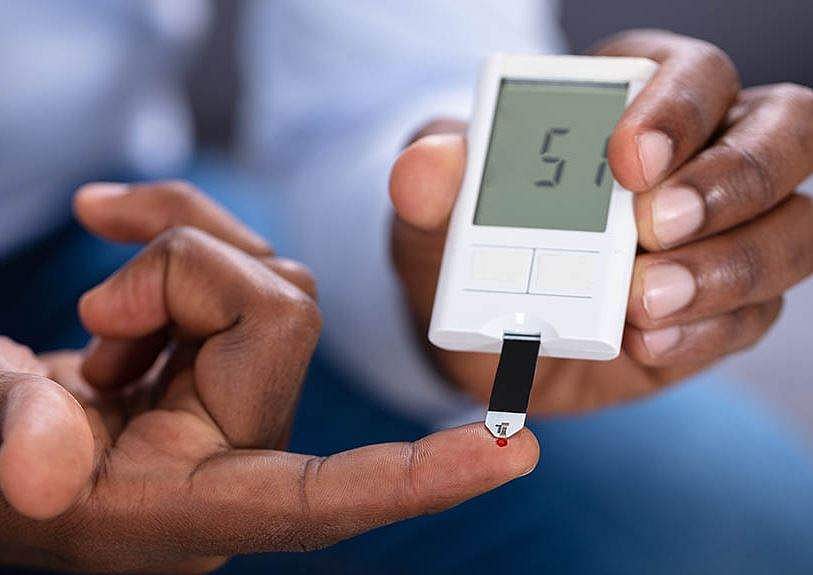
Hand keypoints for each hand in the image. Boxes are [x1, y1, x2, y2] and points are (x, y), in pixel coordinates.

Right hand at [0, 182, 537, 572]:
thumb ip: (16, 446)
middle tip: (93, 320)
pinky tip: (109, 225)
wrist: (0, 456)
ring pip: (272, 275)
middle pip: (286, 318)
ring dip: (169, 260)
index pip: (330, 499)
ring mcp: (237, 393)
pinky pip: (238, 256)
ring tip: (92, 316)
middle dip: (180, 281)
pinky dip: (166, 229)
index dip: (418, 480)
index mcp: (197, 508)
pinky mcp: (222, 344)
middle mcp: (238, 451)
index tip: (513, 453)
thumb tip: (36, 477)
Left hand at [389, 30, 812, 413]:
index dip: (677, 108)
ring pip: (793, 231)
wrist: (479, 325)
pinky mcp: (723, 308)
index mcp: (642, 100)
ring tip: (643, 303)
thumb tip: (428, 165)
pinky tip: (648, 345)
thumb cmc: (468, 239)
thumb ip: (432, 180)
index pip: (698, 74)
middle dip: (729, 181)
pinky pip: (753, 315)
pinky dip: (705, 332)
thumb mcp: (437, 206)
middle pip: (785, 137)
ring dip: (727, 267)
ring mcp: (725, 235)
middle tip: (651, 228)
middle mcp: (704, 156)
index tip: (624, 159)